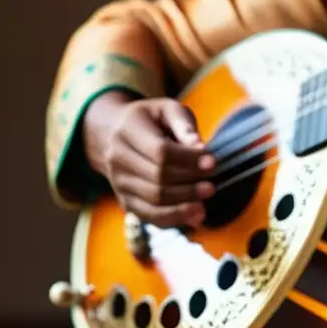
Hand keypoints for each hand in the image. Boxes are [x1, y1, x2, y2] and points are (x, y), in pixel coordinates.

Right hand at [83, 92, 215, 227]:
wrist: (114, 134)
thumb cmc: (151, 119)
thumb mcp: (168, 109)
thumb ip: (184, 124)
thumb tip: (199, 146)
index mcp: (128, 130)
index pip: (160, 151)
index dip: (188, 160)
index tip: (212, 163)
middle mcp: (118, 158)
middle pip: (157, 178)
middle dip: (188, 184)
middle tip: (212, 186)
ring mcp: (118, 182)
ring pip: (152, 199)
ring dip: (183, 203)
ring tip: (206, 200)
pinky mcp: (124, 199)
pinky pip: (148, 215)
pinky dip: (173, 218)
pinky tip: (195, 215)